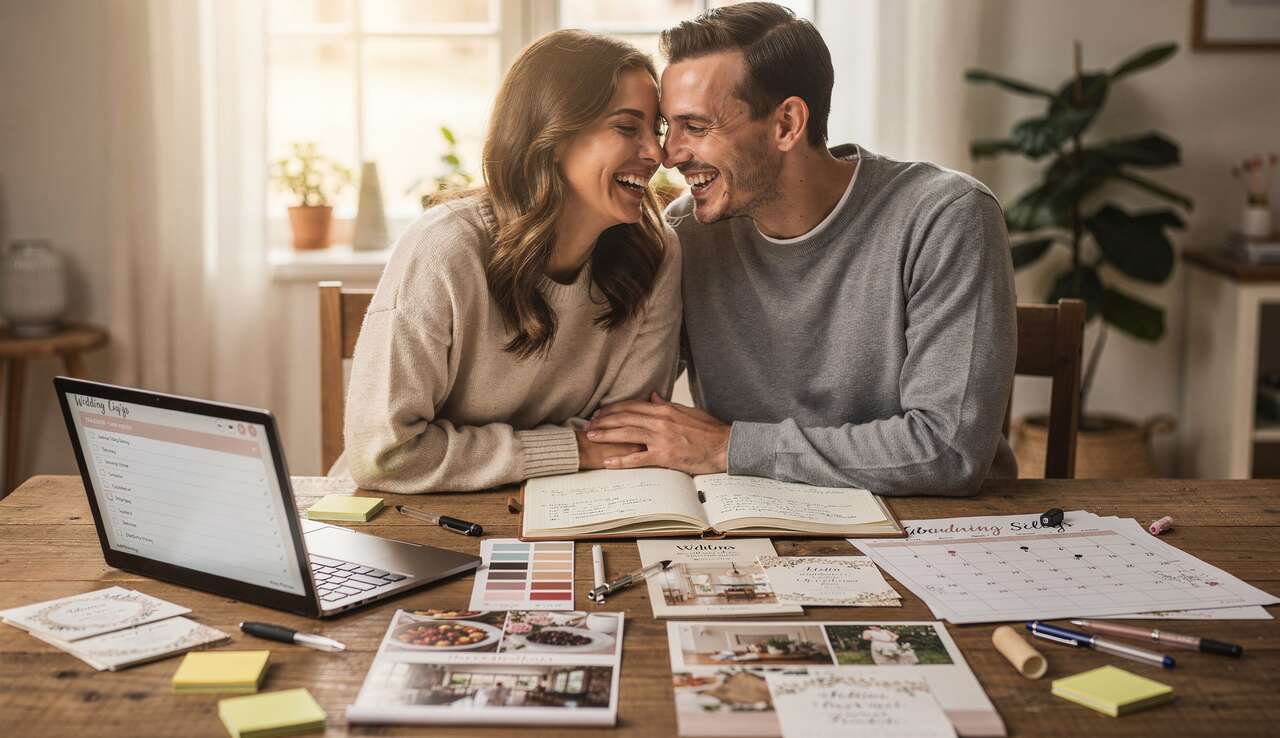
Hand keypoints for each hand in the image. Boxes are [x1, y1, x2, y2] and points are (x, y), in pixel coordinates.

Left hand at [586, 392, 729, 473]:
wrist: (725, 446)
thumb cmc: (709, 430)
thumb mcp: (687, 411)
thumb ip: (667, 405)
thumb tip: (652, 397)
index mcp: (665, 410)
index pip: (633, 406)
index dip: (614, 409)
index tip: (602, 412)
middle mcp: (660, 421)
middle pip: (625, 418)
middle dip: (604, 420)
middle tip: (589, 425)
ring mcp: (661, 438)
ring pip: (627, 434)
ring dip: (606, 435)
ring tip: (592, 437)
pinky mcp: (665, 456)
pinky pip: (638, 458)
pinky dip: (621, 460)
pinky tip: (609, 462)